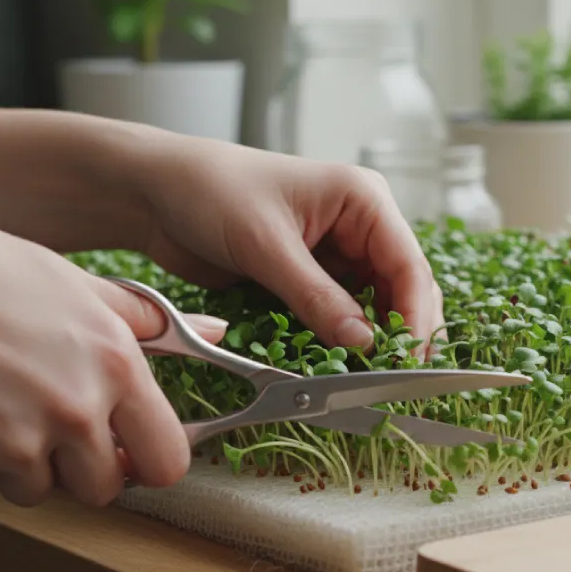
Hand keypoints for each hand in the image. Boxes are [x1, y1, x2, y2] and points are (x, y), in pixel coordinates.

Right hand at [0, 171, 226, 506]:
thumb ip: (151, 322)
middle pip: (106, 489)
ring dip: (25, 464)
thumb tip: (216, 328)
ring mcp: (17, 444)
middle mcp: (76, 412)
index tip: (132, 452)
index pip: (167, 460)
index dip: (149, 461)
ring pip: (41, 491)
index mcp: (115, 367)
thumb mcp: (79, 285)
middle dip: (85, 469)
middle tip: (54, 428)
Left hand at [130, 136, 444, 353]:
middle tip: (391, 380)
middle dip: (399, 333)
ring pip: (374, 308)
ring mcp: (336, 253)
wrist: (155, 193)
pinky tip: (335, 363)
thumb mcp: (265, 245)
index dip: (414, 317)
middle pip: (402, 290)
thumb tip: (363, 343)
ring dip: (370, 341)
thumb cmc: (209, 191)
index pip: (409, 265)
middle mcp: (359, 225)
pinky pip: (339, 316)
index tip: (405, 362)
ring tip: (365, 378)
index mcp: (363, 199)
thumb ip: (316, 297)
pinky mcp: (311, 277)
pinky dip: (340, 340)